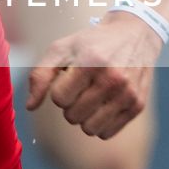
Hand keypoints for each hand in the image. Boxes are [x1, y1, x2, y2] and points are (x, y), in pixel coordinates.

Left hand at [24, 14, 159, 138]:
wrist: (134, 34)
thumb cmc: (91, 43)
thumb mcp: (61, 49)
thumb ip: (40, 75)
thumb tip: (30, 107)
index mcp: (90, 62)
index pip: (59, 99)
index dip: (59, 90)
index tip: (68, 78)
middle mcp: (112, 79)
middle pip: (72, 117)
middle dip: (70, 104)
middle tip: (80, 88)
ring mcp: (127, 94)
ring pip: (90, 129)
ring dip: (84, 117)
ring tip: (90, 98)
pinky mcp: (138, 105)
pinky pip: (107, 134)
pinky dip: (99, 124)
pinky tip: (103, 106)